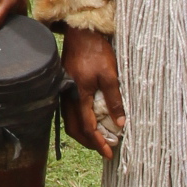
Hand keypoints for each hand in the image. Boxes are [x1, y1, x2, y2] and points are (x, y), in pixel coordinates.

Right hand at [60, 28, 124, 158]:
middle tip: (104, 149)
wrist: (80, 33)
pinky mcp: (65, 86)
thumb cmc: (96, 51)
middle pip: (74, 129)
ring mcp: (65, 91)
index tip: (109, 153)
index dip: (98, 143)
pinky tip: (90, 119)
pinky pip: (69, 111)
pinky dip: (79, 121)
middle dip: (89, 142)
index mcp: (79, 95)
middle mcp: (68, 97)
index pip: (87, 127)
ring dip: (84, 132)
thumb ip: (114, 100)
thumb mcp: (110, 75)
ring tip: (99, 137)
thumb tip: (121, 124)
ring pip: (70, 121)